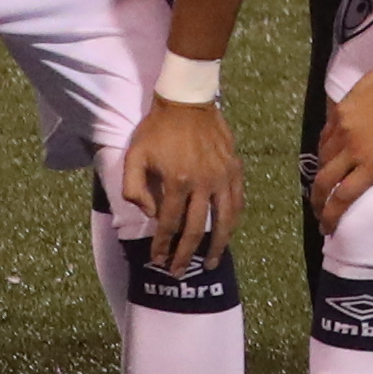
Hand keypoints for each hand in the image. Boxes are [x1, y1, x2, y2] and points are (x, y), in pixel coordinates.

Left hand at [122, 95, 241, 271]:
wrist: (187, 101)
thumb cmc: (157, 129)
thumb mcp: (134, 155)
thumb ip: (134, 188)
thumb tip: (150, 214)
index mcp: (177, 181)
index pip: (168, 224)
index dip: (162, 245)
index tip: (157, 261)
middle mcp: (203, 183)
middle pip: (196, 229)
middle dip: (185, 254)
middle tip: (178, 272)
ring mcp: (223, 177)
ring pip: (224, 220)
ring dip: (217, 246)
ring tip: (209, 263)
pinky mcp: (235, 169)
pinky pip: (238, 202)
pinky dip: (233, 221)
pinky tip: (228, 232)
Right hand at [312, 64, 372, 229]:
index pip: (342, 199)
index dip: (331, 217)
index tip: (327, 229)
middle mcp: (352, 150)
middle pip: (323, 183)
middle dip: (317, 203)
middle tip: (318, 213)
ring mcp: (343, 129)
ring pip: (322, 159)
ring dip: (320, 177)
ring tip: (322, 187)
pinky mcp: (340, 111)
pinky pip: (325, 137)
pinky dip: (323, 152)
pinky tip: (327, 156)